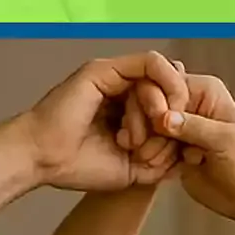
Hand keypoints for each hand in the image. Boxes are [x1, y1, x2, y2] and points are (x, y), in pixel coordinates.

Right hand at [23, 52, 188, 191]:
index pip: (170, 107)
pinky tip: (158, 112)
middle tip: (165, 142)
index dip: (183, 126)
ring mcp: (114, 77)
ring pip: (162, 76)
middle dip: (176, 118)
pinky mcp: (106, 70)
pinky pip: (150, 63)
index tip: (183, 152)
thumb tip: (189, 156)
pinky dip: (163, 84)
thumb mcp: (134, 171)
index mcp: (127, 112)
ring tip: (146, 135)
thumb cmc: (79, 166)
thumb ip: (161, 161)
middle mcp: (122, 91)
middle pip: (170, 90)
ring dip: (165, 107)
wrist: (46, 159)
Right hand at [157, 73, 234, 222]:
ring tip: (161, 161)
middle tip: (156, 147)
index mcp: (205, 92)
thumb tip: (163, 118)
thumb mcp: (224, 140)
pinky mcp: (172, 151)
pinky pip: (152, 149)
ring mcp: (179, 129)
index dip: (158, 103)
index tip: (156, 124)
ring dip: (151, 145)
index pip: (167, 84)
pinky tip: (160, 168)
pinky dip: (152, 159)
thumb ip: (194, 127)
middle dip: (150, 127)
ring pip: (149, 129)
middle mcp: (189, 106)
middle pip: (152, 105)